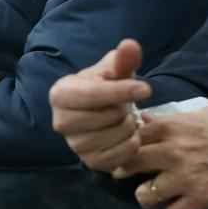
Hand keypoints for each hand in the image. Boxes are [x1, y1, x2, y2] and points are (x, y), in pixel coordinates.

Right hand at [50, 39, 150, 171]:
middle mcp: (61, 122)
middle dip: (124, 108)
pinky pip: (119, 157)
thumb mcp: (114, 68)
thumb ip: (123, 58)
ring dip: (129, 126)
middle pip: (106, 117)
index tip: (147, 88)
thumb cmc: (106, 85)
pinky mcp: (89, 163)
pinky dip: (131, 144)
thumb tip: (130, 45)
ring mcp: (74, 146)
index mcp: (60, 93)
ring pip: (115, 137)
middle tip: (126, 104)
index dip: (123, 91)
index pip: (94, 94)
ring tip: (126, 117)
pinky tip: (128, 133)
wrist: (101, 110)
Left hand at [117, 107, 207, 208]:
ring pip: (145, 195)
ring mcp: (186, 178)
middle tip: (129, 173)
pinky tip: (182, 203)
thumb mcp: (203, 114)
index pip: (133, 136)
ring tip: (157, 192)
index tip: (126, 147)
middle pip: (131, 163)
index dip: (126, 142)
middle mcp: (174, 152)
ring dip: (148, 195)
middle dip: (126, 169)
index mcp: (174, 127)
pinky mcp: (201, 200)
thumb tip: (146, 119)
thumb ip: (172, 121)